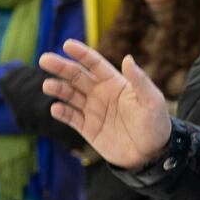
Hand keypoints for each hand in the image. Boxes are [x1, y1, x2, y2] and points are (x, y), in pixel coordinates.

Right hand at [40, 39, 171, 168]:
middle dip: (61, 67)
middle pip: (77, 76)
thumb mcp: (151, 100)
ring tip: (48, 85)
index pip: (94, 64)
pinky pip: (71, 117)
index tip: (67, 45)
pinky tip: (56, 108)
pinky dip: (62, 112)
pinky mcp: (88, 128)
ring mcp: (93, 110)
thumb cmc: (155, 123)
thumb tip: (127, 58)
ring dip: (58, 89)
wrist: (151, 154)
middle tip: (45, 59)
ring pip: (70, 95)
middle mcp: (101, 93)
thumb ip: (139, 80)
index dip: (81, 54)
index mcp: (115, 83)